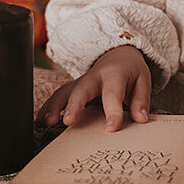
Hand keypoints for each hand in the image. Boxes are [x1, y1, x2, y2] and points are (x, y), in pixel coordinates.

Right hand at [37, 45, 151, 133]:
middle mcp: (94, 76)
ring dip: (54, 106)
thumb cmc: (131, 72)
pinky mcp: (73, 88)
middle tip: (68, 121)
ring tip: (47, 122)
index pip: (113, 94)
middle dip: (74, 104)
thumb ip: (141, 100)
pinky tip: (40, 120)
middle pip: (82, 89)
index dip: (112, 111)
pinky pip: (58, 95)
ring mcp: (81, 81)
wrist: (118, 54)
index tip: (110, 128)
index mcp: (114, 74)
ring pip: (64, 91)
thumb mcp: (143, 81)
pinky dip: (48, 107)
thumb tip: (141, 119)